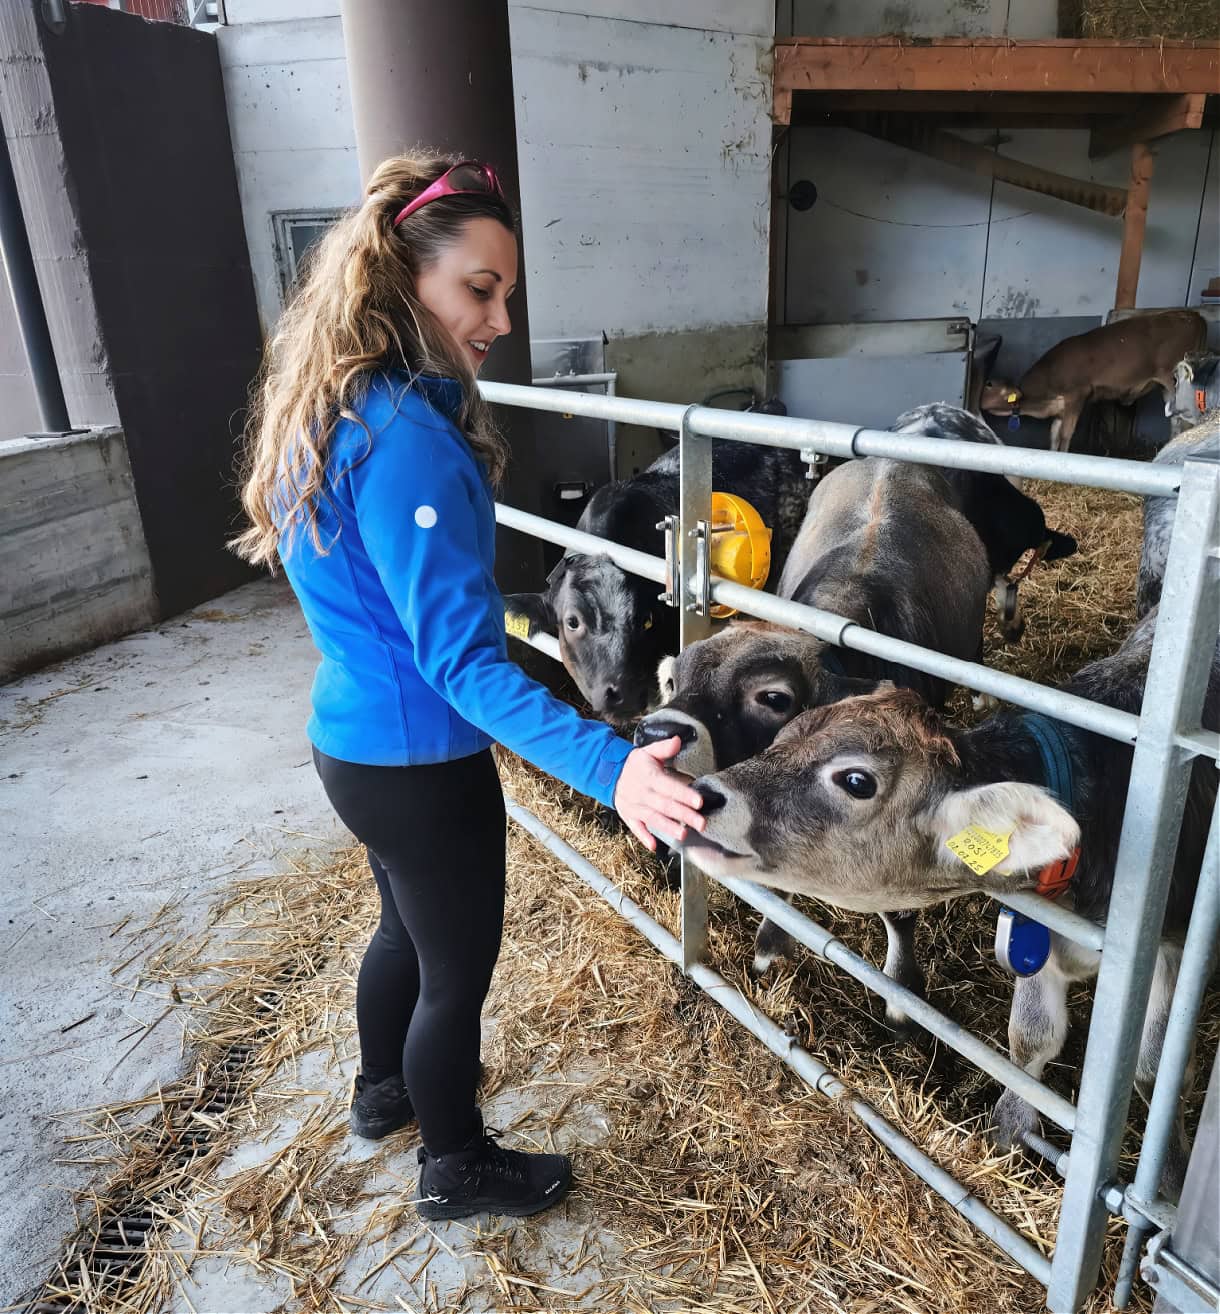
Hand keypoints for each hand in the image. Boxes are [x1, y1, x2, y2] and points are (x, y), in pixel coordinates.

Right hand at [613, 737, 706, 851]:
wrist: (608, 773)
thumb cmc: (634, 764)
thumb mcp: (647, 752)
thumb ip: (663, 748)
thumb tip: (677, 741)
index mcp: (648, 776)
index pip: (668, 786)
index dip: (684, 794)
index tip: (699, 802)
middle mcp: (641, 792)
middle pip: (665, 805)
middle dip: (684, 815)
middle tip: (701, 823)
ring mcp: (633, 806)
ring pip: (653, 818)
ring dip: (668, 827)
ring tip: (683, 835)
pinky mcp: (628, 816)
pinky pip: (635, 828)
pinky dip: (643, 837)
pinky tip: (654, 846)